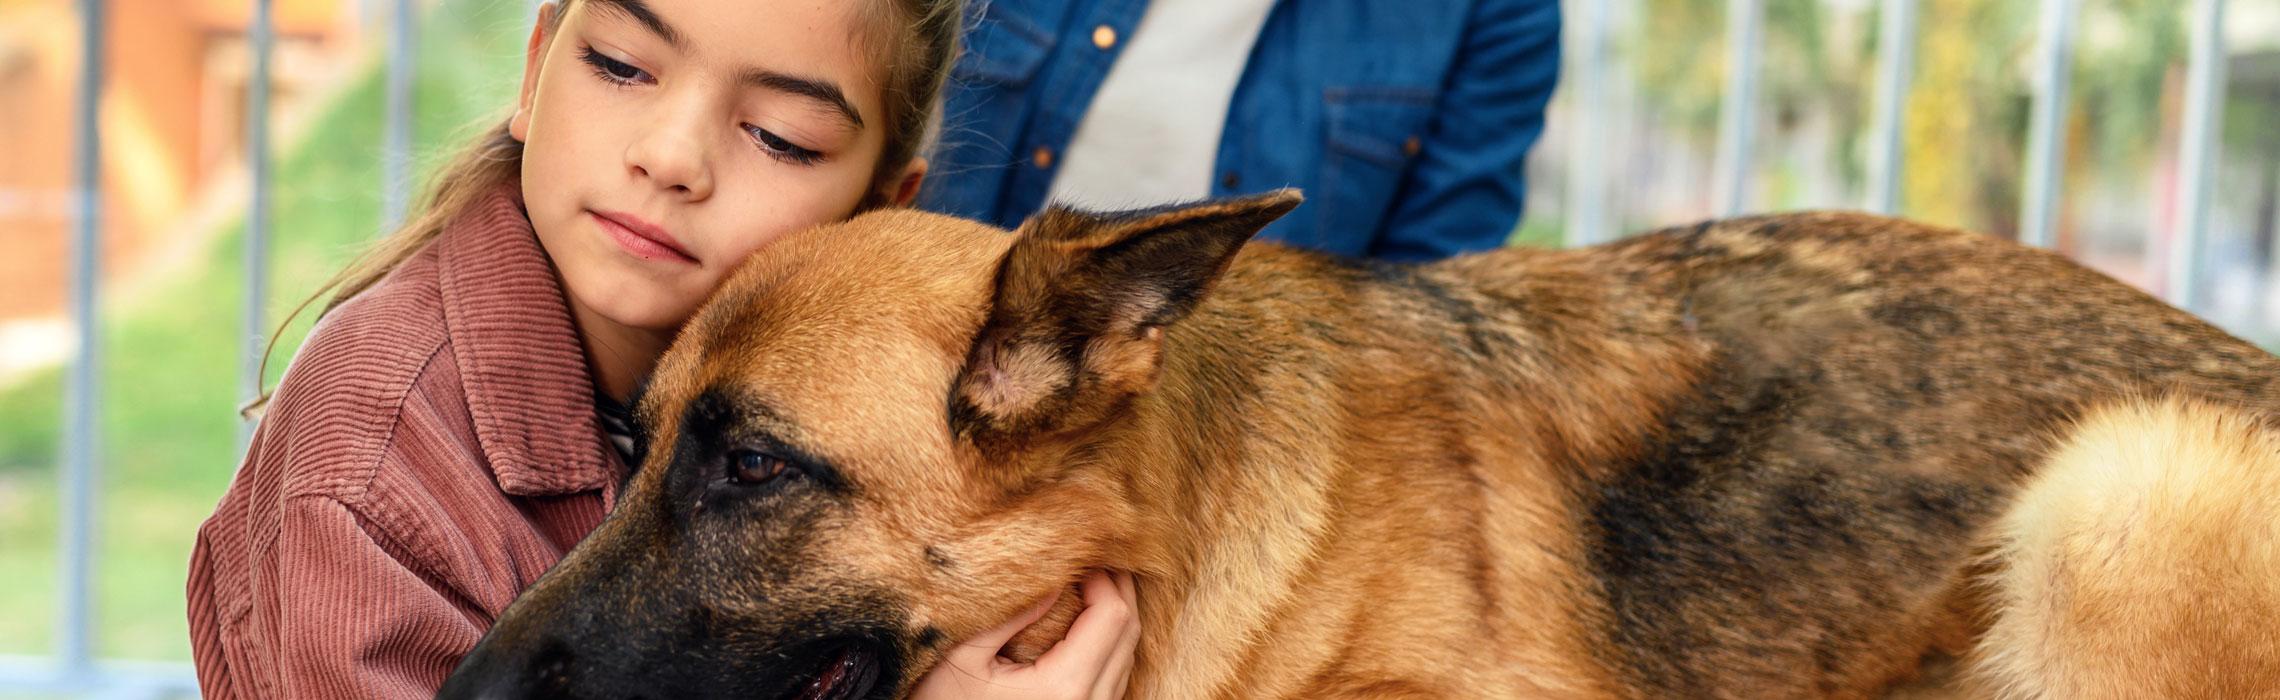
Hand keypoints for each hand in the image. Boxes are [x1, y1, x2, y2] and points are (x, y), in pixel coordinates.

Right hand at [911, 570, 1141, 699]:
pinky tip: (1087, 620)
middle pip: (1129, 632)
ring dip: (1115, 615)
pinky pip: (1116, 674)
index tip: (1079, 554)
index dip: (1103, 577)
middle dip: (1116, 588)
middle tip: (1091, 559)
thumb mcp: (963, 657)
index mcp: (1063, 687)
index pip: (1111, 617)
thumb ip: (1008, 617)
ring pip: (1128, 654)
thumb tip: (1053, 578)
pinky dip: (1110, 642)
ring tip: (1091, 583)